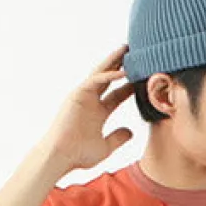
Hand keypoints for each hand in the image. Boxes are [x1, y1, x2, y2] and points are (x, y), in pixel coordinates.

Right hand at [38, 43, 135, 171]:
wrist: (60, 157)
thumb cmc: (78, 155)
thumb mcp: (105, 147)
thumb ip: (118, 138)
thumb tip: (131, 132)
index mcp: (98, 112)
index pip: (117, 94)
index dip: (130, 86)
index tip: (144, 79)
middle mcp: (91, 101)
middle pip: (109, 78)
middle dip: (121, 65)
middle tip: (136, 53)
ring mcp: (83, 96)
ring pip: (101, 73)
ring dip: (114, 61)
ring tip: (127, 48)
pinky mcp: (77, 95)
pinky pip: (94, 81)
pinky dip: (108, 76)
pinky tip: (122, 72)